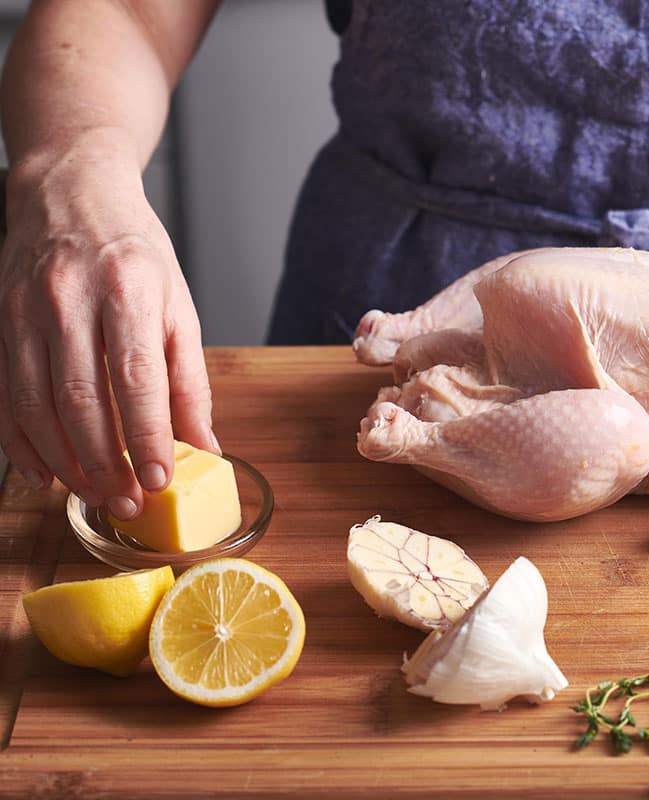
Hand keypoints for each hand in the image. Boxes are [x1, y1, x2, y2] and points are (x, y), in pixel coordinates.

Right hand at [0, 131, 215, 519]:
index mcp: (128, 289)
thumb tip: (203, 445)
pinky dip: (21, 442)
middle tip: (127, 501)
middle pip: (81, 398)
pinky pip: (4, 394)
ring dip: (64, 460)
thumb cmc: (133, 252)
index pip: (137, 378)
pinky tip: (43, 472)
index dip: (147, 435)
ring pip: (35, 403)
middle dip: (104, 461)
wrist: (68, 192)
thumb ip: (189, 380)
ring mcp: (25, 310)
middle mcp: (70, 298)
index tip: (158, 478)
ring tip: (93, 493)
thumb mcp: (179, 306)